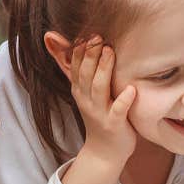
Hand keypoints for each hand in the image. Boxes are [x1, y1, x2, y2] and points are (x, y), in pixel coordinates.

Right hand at [70, 37, 136, 167]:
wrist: (104, 152)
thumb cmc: (100, 116)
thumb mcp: (84, 91)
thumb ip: (74, 67)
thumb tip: (52, 37)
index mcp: (79, 89)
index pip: (74, 65)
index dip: (79, 48)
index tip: (87, 31)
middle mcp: (86, 99)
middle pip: (85, 73)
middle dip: (90, 53)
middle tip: (99, 36)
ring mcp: (99, 112)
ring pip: (99, 88)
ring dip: (104, 69)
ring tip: (111, 52)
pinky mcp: (114, 124)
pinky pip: (118, 110)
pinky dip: (124, 100)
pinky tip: (131, 89)